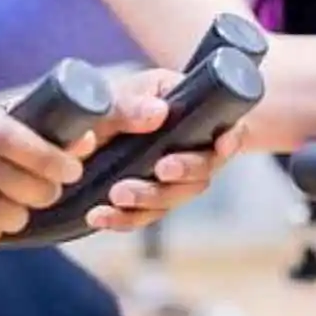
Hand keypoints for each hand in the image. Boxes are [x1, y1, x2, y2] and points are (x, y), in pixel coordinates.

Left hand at [80, 68, 246, 233]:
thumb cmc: (111, 104)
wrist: (84, 128)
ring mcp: (173, 177)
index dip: (231, 139)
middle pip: (203, 170)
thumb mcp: (118, 96)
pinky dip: (124, 218)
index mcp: (194, 113)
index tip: (223, 145)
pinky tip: (101, 216)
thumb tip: (157, 113)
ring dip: (148, 200)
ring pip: (174, 197)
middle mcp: (192, 149)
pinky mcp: (150, 199)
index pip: (228, 129)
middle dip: (185, 172)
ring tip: (117, 196)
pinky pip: (145, 215)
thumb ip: (131, 105)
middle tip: (161, 170)